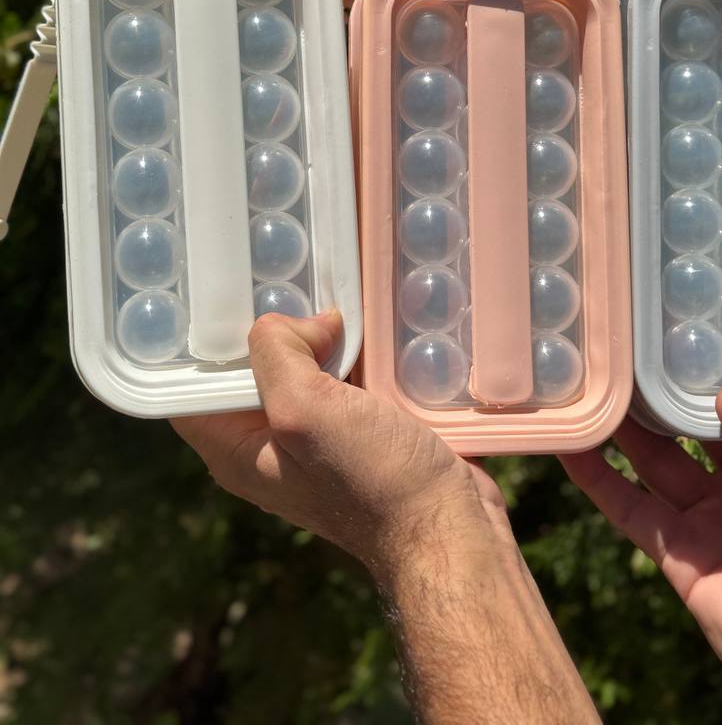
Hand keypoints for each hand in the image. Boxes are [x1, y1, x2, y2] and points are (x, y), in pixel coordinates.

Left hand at [174, 311, 600, 724]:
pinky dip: (351, 351)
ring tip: (327, 287)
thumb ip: (278, 355)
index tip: (222, 292)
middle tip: (284, 278)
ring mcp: (317, 440)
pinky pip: (342, 380)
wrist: (446, 527)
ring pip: (301, 369)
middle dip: (265, 328)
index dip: (199, 342)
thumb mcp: (307, 411)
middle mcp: (267, 446)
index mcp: (235, 450)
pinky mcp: (360, 433)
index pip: (190, 389)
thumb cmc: (371, 479)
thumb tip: (303, 323)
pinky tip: (367, 322)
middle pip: (248, 372)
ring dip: (314, 334)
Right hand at [562, 385, 721, 724]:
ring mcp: (707, 519)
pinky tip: (572, 447)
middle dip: (658, 394)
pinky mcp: (679, 558)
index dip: (711, 376)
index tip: (681, 338)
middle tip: (623, 351)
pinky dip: (598, 482)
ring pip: (653, 461)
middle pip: (688, 429)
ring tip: (589, 383)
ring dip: (622, 427)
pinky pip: (632, 512)